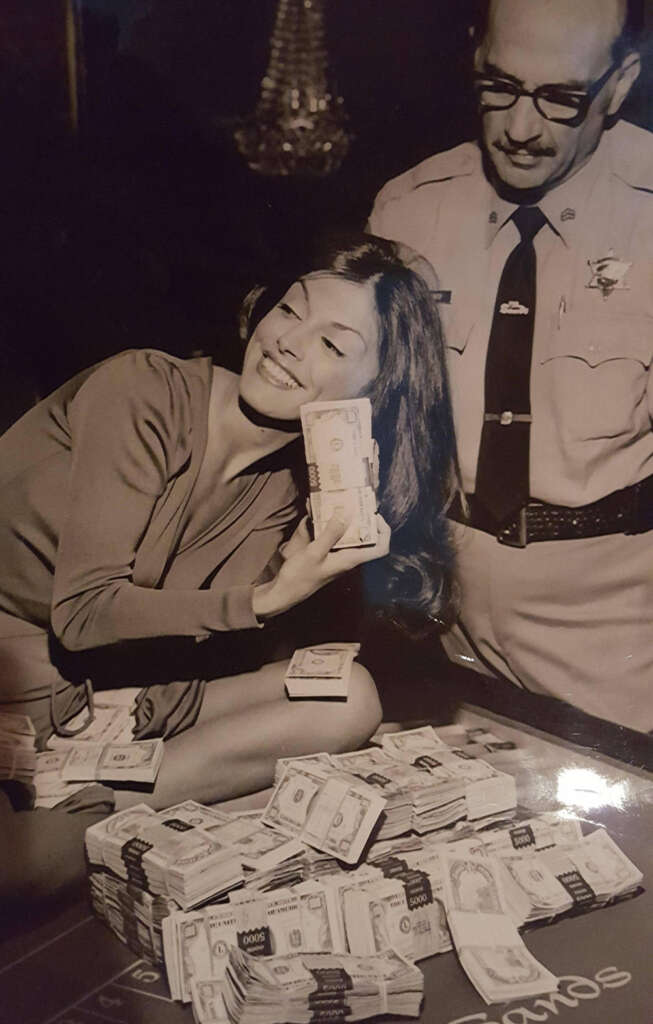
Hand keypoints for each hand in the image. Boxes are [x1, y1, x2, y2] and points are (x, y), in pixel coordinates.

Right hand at [253, 512, 390, 618]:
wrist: (283, 593)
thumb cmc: (299, 577)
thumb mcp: (314, 552)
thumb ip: (331, 533)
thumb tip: (347, 513)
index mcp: (350, 559)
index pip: (380, 548)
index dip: (384, 531)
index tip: (374, 516)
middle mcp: (347, 558)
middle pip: (366, 538)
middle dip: (363, 519)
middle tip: (354, 502)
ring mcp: (337, 557)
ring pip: (349, 536)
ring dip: (344, 520)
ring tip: (336, 503)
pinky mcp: (326, 555)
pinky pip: (334, 537)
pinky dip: (329, 525)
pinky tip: (317, 514)